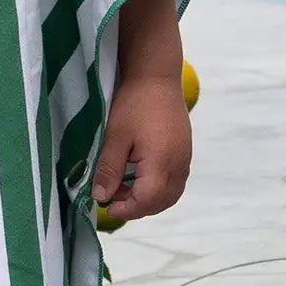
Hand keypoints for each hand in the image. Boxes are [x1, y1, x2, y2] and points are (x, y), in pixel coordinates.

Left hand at [91, 70, 192, 221]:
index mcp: (162, 162)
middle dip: (136, 206)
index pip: (147, 201)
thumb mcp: (115, 136)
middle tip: (111, 195)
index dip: (126, 209)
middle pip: (162, 202)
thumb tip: (101, 197)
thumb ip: (109, 169)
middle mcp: (179, 165)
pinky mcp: (184, 152)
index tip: (105, 206)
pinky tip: (138, 176)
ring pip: (170, 194)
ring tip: (123, 185)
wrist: (156, 76)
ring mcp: (185, 159)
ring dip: (148, 198)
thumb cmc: (133, 104)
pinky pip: (175, 181)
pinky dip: (158, 188)